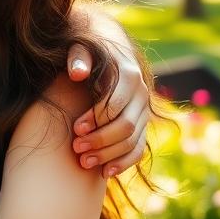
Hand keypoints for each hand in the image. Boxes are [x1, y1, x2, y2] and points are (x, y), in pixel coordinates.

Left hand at [67, 40, 148, 178]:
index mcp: (128, 75)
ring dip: (109, 155)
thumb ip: (78, 57)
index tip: (75, 129)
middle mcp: (141, 93)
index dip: (96, 119)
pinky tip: (105, 172)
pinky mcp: (142, 122)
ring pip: (133, 140)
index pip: (115, 104)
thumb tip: (76, 73)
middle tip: (76, 149)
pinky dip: (124, 162)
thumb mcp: (81, 47)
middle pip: (126, 125)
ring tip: (83, 162)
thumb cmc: (88, 49)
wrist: (108, 46)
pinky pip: (139, 148)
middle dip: (101, 140)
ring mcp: (144, 109)